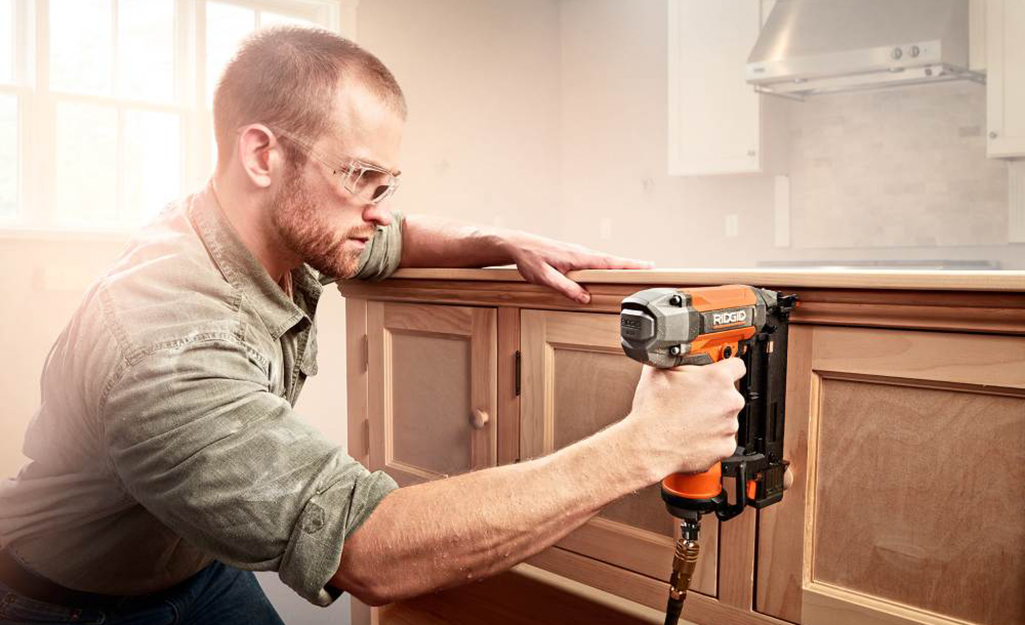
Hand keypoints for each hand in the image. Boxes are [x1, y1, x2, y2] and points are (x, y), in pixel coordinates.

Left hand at [501, 232, 653, 303]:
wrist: (518, 244)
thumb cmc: (529, 258)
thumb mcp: (544, 277)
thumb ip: (565, 288)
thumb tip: (584, 298)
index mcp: (578, 257)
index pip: (609, 262)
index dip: (629, 264)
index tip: (648, 266)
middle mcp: (581, 253)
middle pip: (612, 261)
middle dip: (631, 265)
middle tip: (651, 270)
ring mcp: (578, 253)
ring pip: (604, 261)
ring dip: (620, 265)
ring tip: (636, 272)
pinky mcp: (574, 256)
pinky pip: (595, 261)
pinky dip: (607, 265)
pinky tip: (610, 271)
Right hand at [624, 358, 746, 479]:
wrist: (648, 445)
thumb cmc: (653, 411)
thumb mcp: (658, 370)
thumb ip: (675, 359)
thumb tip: (675, 353)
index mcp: (717, 378)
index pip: (736, 365)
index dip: (725, 367)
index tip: (719, 372)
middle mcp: (729, 401)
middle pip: (729, 393)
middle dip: (714, 396)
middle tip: (692, 400)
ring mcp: (729, 425)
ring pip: (726, 417)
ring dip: (712, 417)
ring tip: (689, 420)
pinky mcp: (726, 446)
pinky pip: (723, 439)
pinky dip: (711, 438)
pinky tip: (692, 435)